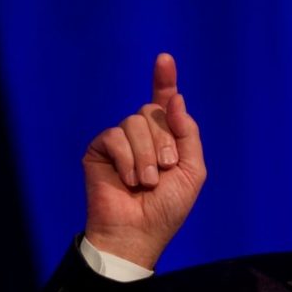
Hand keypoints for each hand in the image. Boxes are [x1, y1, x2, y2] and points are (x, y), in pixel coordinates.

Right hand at [82, 53, 205, 268]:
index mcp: (166, 138)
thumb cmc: (167, 207)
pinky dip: (127, 160)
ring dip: (147, 155)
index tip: (165, 58)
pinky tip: (128, 180)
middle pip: (153, 110)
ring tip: (146, 182)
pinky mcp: (99, 149)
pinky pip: (115, 136)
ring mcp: (120, 141)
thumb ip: (187, 132)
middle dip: (164, 142)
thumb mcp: (192, 169)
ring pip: (135, 122)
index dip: (164, 80)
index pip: (164, 102)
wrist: (138, 232)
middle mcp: (143, 135)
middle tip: (164, 171)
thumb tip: (174, 98)